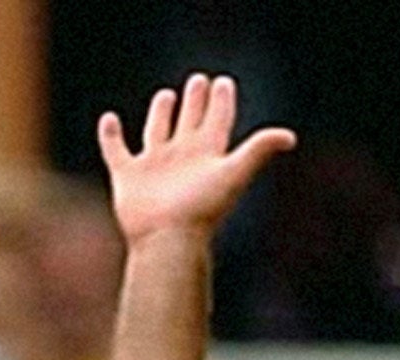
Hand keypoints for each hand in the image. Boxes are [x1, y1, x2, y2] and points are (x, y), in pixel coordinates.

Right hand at [97, 73, 293, 250]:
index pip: (219, 122)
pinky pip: (116, 150)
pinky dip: (110, 136)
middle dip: (196, 102)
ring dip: (162, 114)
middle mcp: (182, 158)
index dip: (222, 102)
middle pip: (191, 122)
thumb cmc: (202, 208)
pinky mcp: (128, 176)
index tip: (224, 82)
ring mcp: (155, 167)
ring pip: (158, 132)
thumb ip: (259, 150)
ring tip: (167, 95)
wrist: (169, 240)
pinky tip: (108, 119)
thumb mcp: (234, 173)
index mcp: (207, 155)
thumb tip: (290, 137)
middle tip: (200, 80)